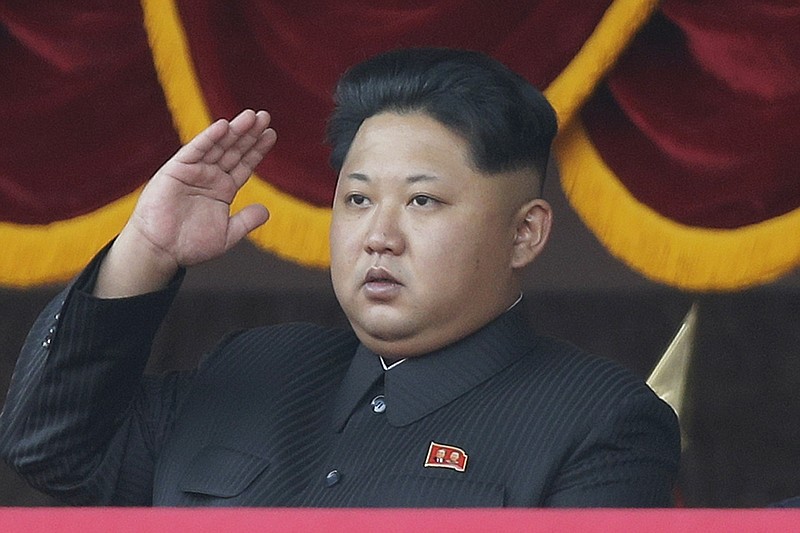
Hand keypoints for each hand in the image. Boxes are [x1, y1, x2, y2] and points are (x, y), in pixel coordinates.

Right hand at [94, 109, 276, 296]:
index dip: (257, 150)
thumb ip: (246, 221)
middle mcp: (210, 177)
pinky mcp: (176, 170)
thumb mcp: (227, 235)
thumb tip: (266, 211)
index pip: (244, 164)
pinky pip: (195, 151)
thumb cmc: (190, 245)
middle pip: (234, 150)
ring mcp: (194, 172)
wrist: (160, 251)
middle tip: (264, 116)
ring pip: (218, 147)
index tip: (271, 134)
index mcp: (223, 189)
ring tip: (251, 116)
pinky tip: (223, 126)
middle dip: (249, 134)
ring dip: (234, 130)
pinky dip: (208, 138)